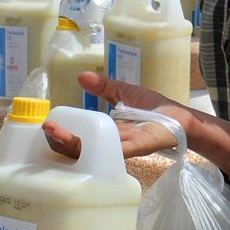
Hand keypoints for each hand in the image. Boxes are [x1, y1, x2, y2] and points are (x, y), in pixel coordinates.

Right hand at [42, 72, 192, 158]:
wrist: (182, 118)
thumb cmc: (154, 108)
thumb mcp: (125, 92)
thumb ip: (104, 86)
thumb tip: (80, 76)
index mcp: (104, 132)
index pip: (76, 138)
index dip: (60, 134)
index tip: (47, 123)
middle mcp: (109, 144)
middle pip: (78, 150)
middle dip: (59, 141)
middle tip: (48, 128)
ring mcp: (123, 147)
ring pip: (92, 153)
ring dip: (73, 145)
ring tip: (57, 134)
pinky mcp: (139, 147)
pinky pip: (120, 152)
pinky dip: (106, 149)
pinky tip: (87, 145)